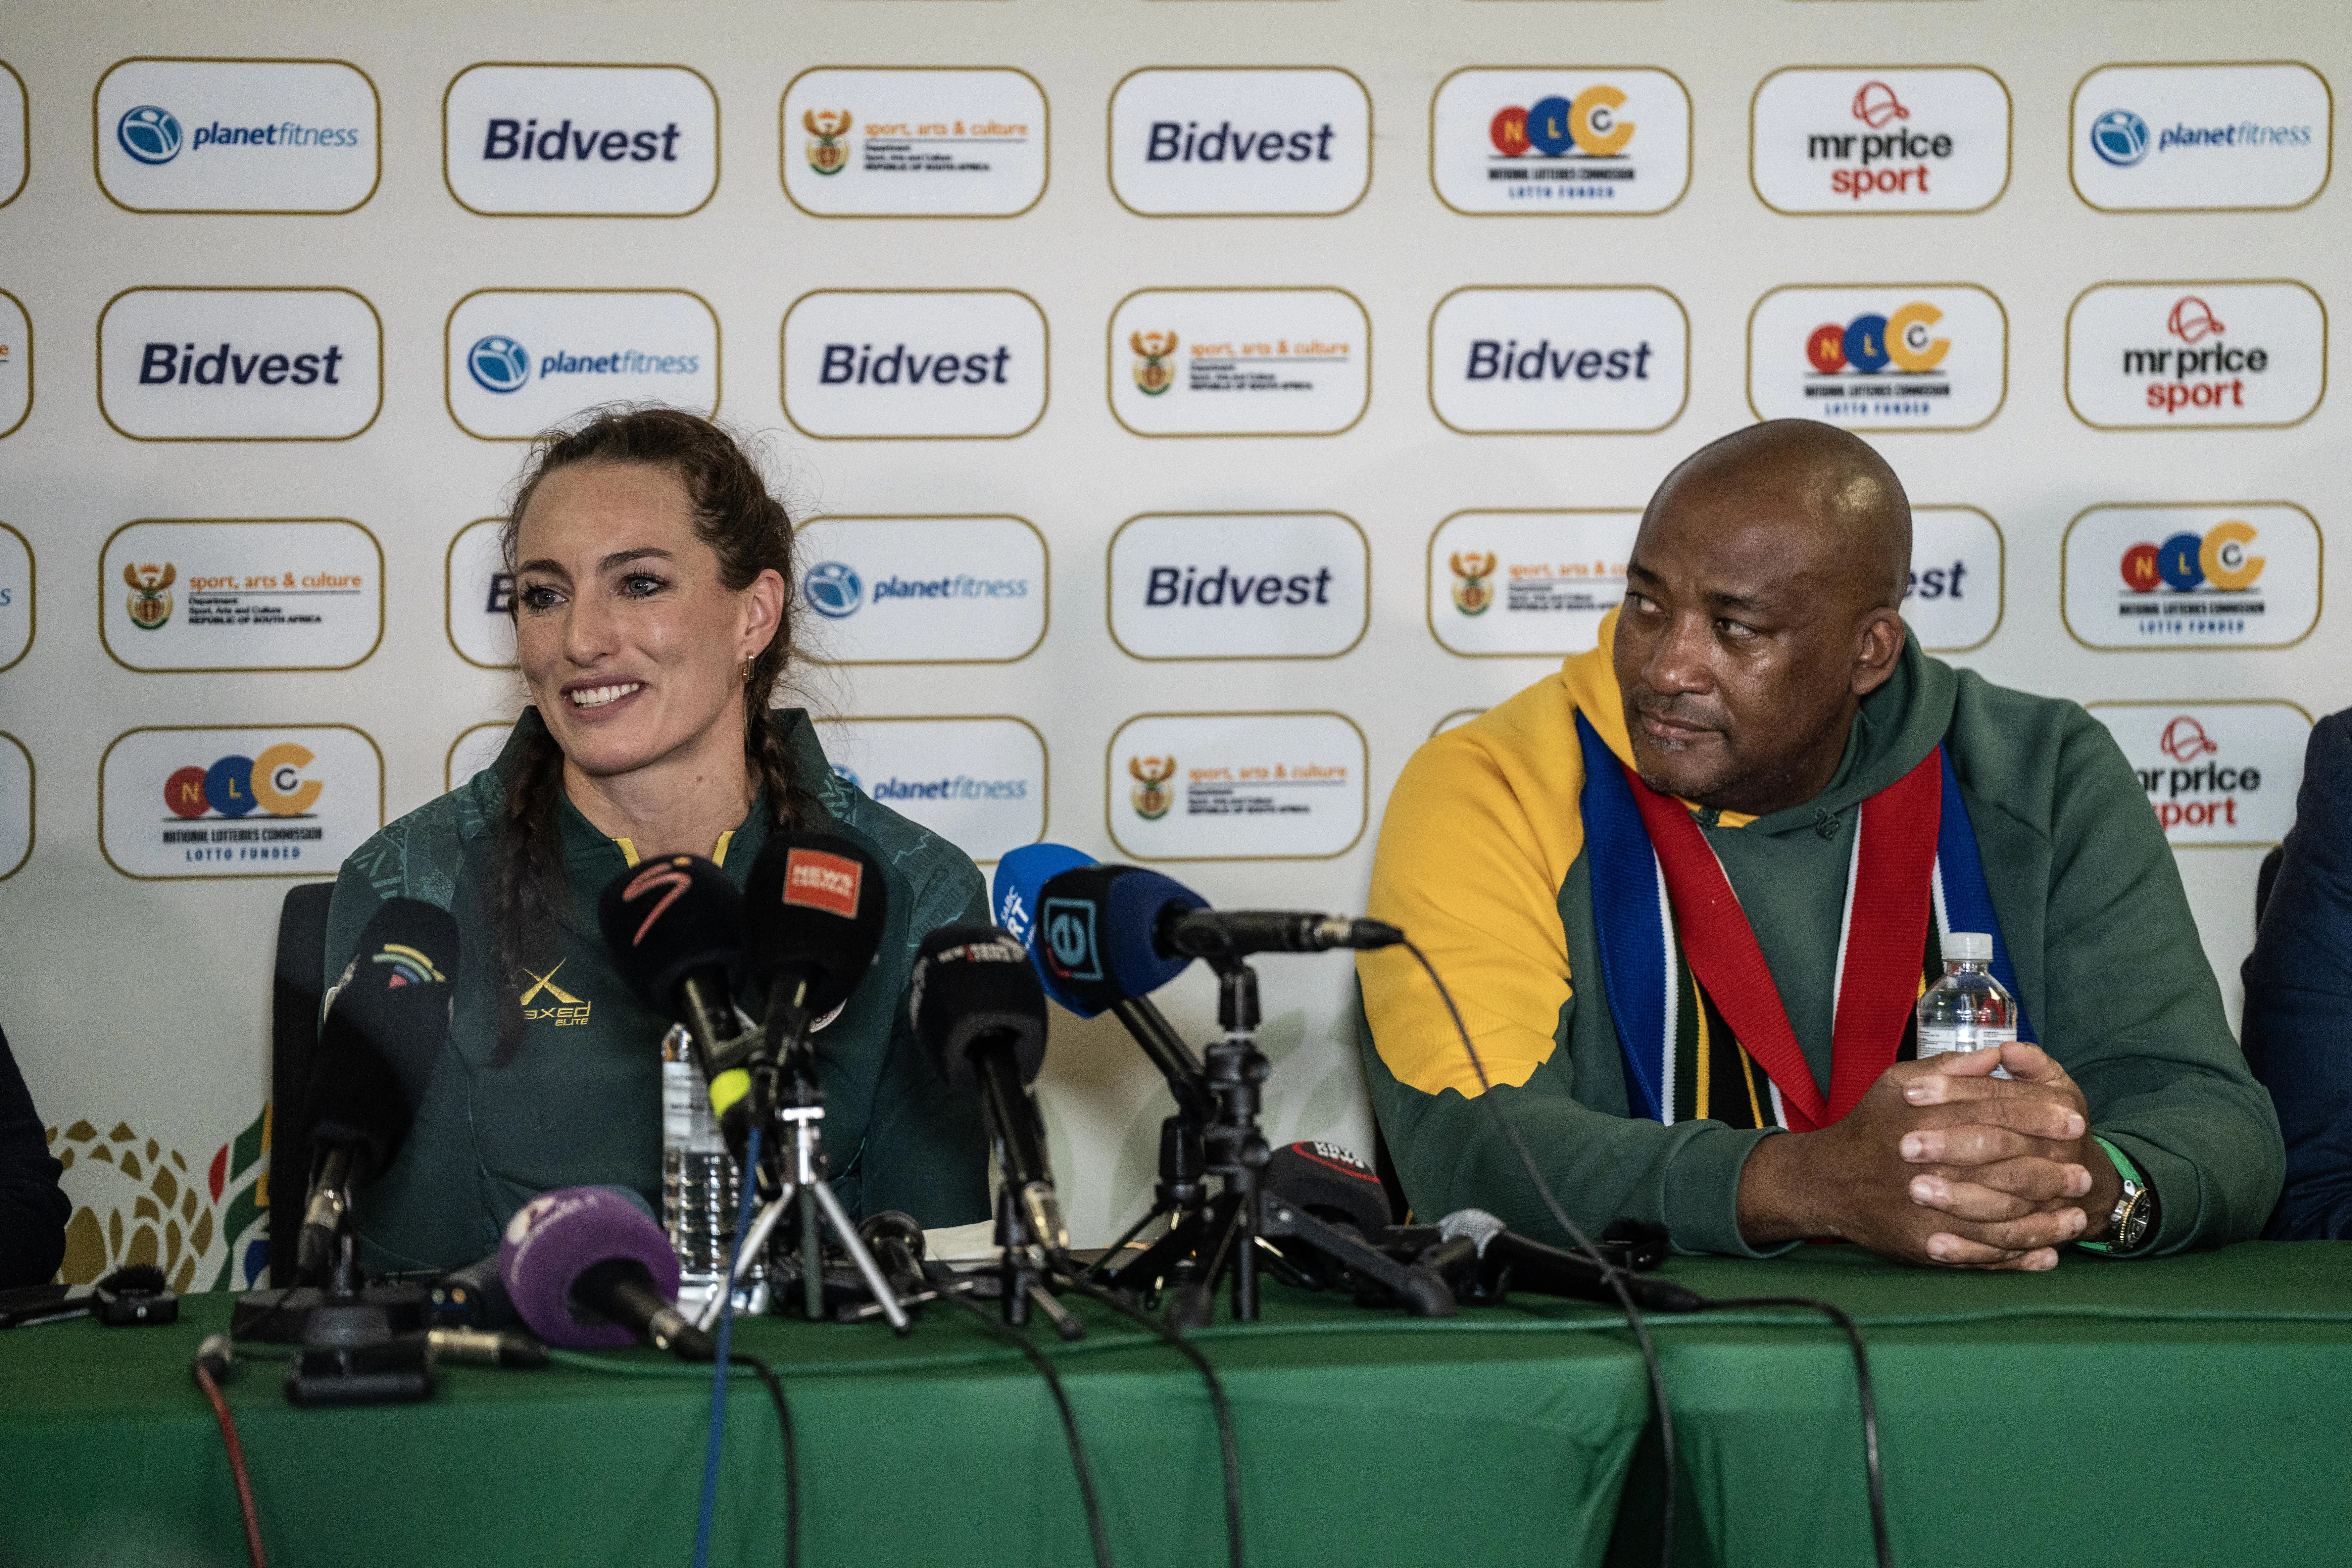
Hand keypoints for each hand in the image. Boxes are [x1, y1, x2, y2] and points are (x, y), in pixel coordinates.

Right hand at [1735, 1044, 2111, 1269]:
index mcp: (1926, 1117)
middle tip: (2084, 1175)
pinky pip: (1982, 1256)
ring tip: (2075, 1218)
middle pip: (2006, 1167)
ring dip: (2044, 1221)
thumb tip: (2000, 1053)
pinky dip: (2018, 1259)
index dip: (2041, 1116)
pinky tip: (2047, 1255)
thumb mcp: (1898, 1080)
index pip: (1997, 1112)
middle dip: (2051, 1172)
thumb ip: (1948, 1067)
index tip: (2078, 1121)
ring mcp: (1927, 1210)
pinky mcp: (1926, 1246)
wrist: (1825, 1181)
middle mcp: (1928, 1163)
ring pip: (2000, 1219)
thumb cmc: (1870, 1126)